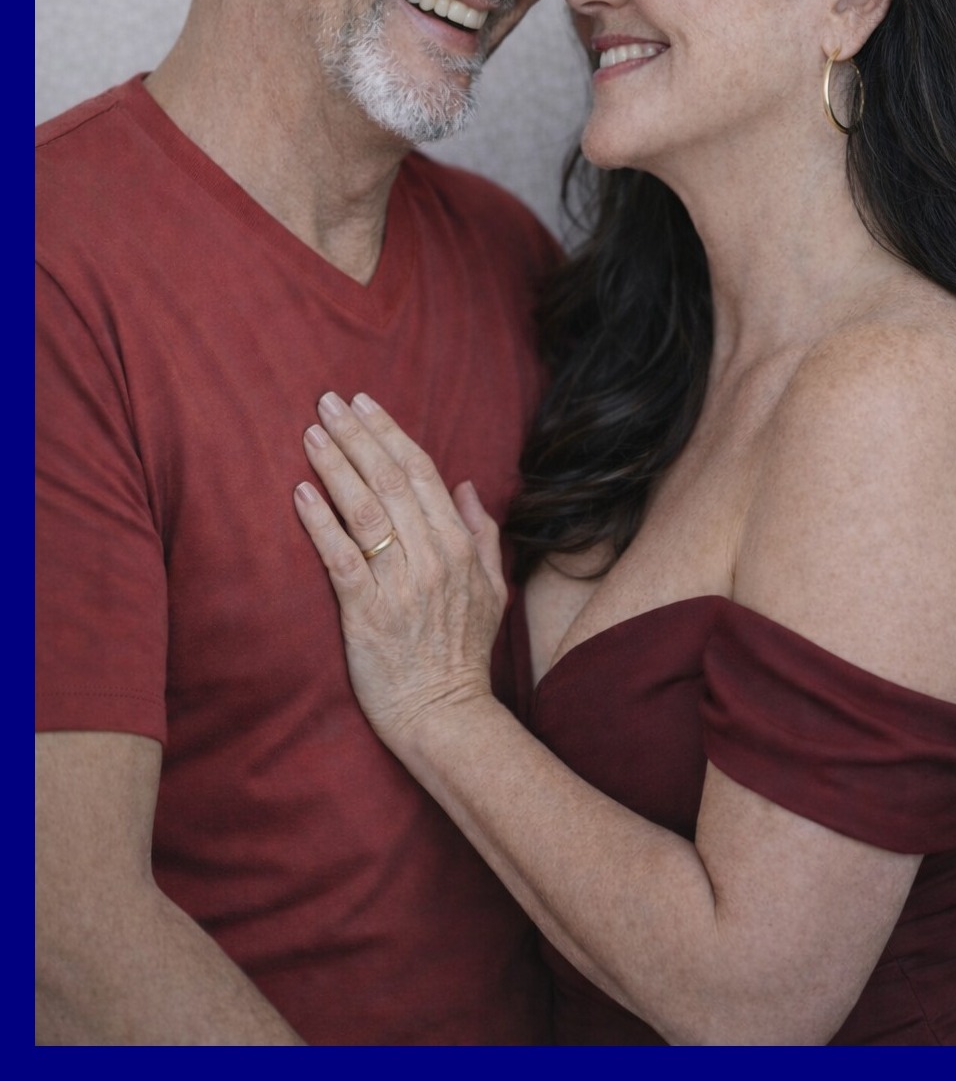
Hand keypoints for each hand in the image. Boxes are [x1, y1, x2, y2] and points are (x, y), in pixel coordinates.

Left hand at [294, 392, 506, 749]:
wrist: (446, 716)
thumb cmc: (463, 655)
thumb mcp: (493, 591)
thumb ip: (483, 536)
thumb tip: (468, 488)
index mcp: (459, 546)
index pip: (422, 473)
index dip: (390, 433)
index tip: (364, 403)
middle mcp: (431, 557)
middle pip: (389, 481)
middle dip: (356, 435)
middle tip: (327, 401)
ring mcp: (400, 585)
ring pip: (365, 511)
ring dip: (335, 467)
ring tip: (310, 435)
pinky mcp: (367, 615)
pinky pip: (341, 559)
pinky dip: (320, 523)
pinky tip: (300, 494)